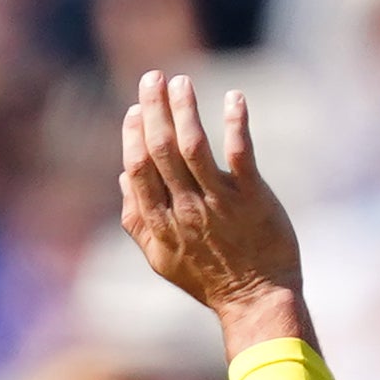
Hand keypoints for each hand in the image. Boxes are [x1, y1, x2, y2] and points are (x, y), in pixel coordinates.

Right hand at [115, 71, 303, 321]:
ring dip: (185, 109)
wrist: (258, 301)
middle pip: (161, 150)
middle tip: (153, 78)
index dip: (134, 135)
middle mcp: (186, 209)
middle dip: (154, 109)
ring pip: (194, 146)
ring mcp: (220, 204)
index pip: (138, 169)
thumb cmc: (209, 279)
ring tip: (181, 81)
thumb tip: (122, 177)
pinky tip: (234, 98)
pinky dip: (236, 123)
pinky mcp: (253, 200)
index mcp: (161, 222)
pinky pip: (242, 154)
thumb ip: (137, 220)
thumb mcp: (162, 258)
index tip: (137, 109)